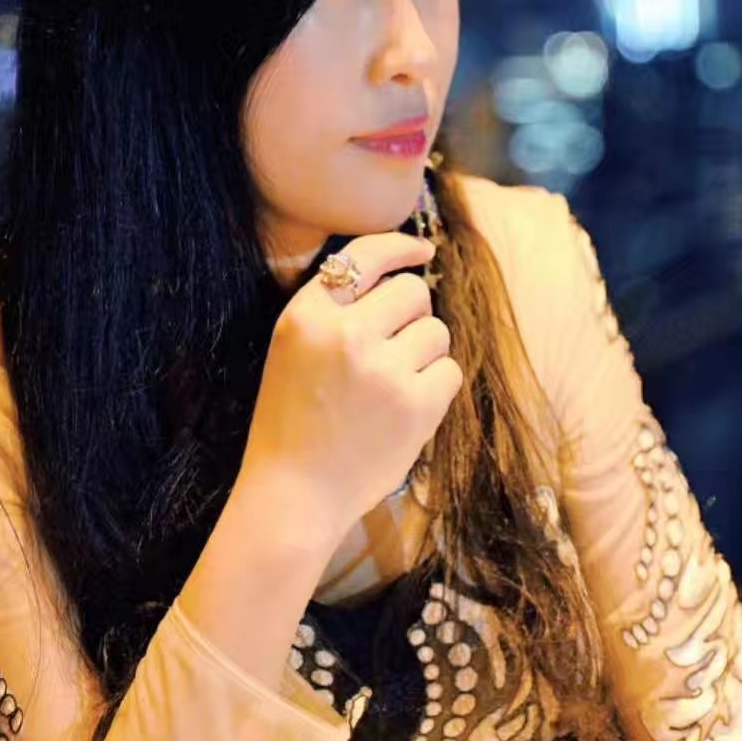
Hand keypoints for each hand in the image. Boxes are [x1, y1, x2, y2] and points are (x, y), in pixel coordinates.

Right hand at [241, 232, 462, 535]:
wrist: (294, 494)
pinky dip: (436, 387)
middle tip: (394, 347)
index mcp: (306, 316)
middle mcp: (346, 334)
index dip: (400, 246)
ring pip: (436, 331)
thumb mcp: (291, 349)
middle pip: (413, 291)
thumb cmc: (292, 422)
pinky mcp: (417, 406)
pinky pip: (450, 371)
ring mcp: (385, 370)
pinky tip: (407, 408)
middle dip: (412, 314)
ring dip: (424, 353)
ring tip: (394, 385)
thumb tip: (400, 274)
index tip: (422, 250)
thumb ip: (333, 310)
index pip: (364, 255)